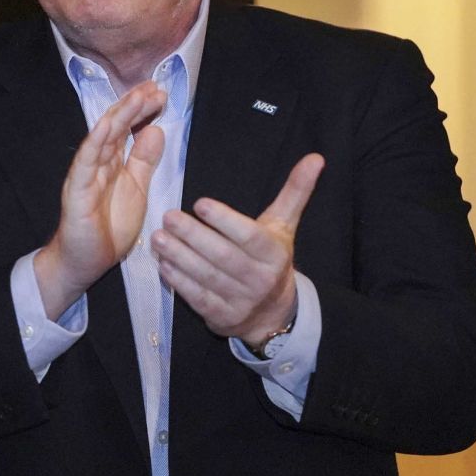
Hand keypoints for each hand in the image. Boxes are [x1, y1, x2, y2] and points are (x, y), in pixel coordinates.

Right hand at [34, 81, 166, 319]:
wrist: (84, 262)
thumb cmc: (108, 227)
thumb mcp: (136, 189)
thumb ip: (143, 161)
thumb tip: (155, 130)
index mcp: (113, 162)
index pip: (127, 128)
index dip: (142, 110)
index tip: (160, 94)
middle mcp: (98, 163)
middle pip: (115, 126)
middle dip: (134, 105)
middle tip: (153, 87)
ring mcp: (85, 174)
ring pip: (102, 138)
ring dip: (119, 116)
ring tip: (137, 97)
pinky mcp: (76, 190)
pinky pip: (85, 162)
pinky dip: (95, 142)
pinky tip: (107, 126)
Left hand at [152, 153, 324, 341]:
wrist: (274, 313)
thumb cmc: (272, 258)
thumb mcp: (284, 226)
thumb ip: (295, 191)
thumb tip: (316, 158)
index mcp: (274, 253)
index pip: (249, 236)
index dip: (225, 220)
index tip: (200, 203)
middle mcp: (260, 279)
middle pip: (223, 256)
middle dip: (194, 236)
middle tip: (168, 216)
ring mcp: (241, 301)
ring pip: (207, 277)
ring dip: (180, 257)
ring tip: (158, 237)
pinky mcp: (222, 317)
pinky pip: (198, 299)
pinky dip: (179, 282)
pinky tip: (163, 264)